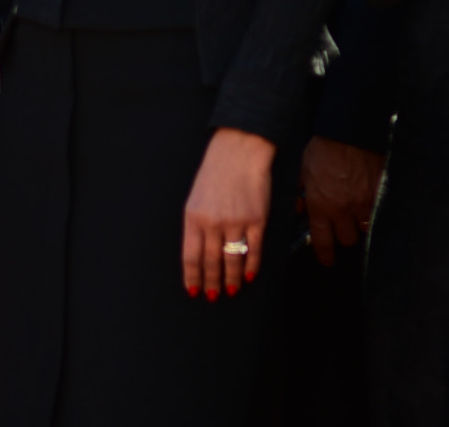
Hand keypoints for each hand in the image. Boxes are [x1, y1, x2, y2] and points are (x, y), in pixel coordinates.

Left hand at [182, 127, 273, 299]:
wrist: (239, 152)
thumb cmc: (215, 174)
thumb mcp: (195, 198)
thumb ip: (195, 226)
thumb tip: (197, 256)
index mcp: (193, 217)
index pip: (191, 256)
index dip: (192, 277)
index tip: (193, 291)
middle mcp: (213, 222)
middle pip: (211, 262)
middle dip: (211, 283)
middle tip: (212, 296)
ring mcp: (236, 222)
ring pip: (233, 260)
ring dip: (231, 279)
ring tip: (230, 290)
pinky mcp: (257, 220)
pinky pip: (253, 250)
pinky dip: (251, 266)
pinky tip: (247, 276)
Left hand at [299, 136, 384, 266]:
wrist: (349, 132)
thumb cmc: (323, 147)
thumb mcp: (301, 169)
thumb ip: (297, 192)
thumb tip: (297, 209)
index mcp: (321, 205)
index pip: (323, 241)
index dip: (325, 255)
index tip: (327, 260)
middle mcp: (343, 209)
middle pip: (347, 240)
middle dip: (343, 235)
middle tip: (341, 226)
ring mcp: (364, 203)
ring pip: (365, 229)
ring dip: (360, 224)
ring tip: (356, 213)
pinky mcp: (380, 194)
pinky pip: (380, 213)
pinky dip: (375, 211)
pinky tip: (370, 203)